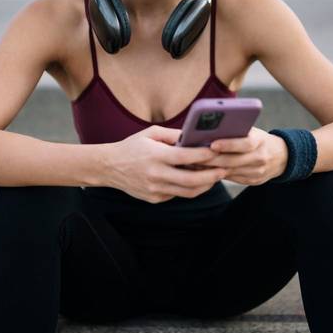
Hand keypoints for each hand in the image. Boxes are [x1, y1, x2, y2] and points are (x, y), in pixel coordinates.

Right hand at [105, 125, 228, 203]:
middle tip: (224, 169)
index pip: (185, 158)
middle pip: (191, 180)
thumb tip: (194, 136)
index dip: (203, 155)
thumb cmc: (132, 146)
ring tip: (214, 177)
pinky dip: (189, 188)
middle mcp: (156, 175)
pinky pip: (177, 195)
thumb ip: (173, 135)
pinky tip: (196, 181)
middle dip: (211, 176)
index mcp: (155, 156)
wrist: (109, 167)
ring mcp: (155, 189)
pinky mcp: (154, 198)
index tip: (217, 151)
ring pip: (187, 192)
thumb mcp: (150, 133)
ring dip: (204, 186)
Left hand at [194, 126, 287, 185]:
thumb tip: (210, 130)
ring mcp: (256, 172)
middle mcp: (259, 158)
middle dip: (211, 159)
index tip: (212, 144)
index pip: (245, 144)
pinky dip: (216, 175)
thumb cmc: (259, 139)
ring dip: (210, 168)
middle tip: (193, 156)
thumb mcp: (252, 131)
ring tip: (193, 164)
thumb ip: (236, 131)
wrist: (282, 157)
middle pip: (232, 161)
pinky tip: (203, 171)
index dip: (228, 145)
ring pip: (229, 172)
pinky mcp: (252, 181)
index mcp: (260, 142)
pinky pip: (231, 179)